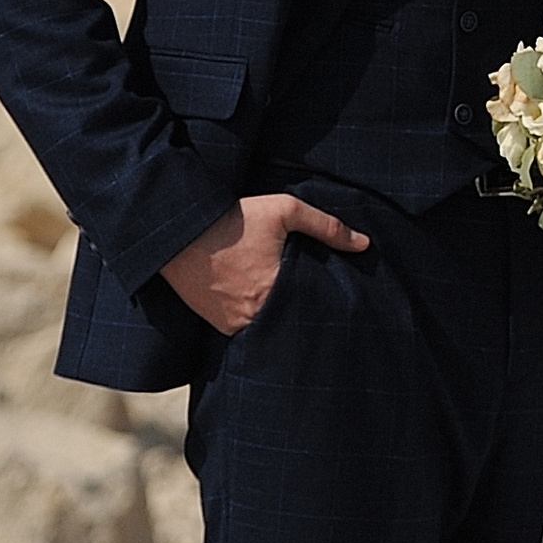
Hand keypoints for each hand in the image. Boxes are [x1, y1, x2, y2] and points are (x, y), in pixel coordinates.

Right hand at [161, 193, 367, 334]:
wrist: (178, 231)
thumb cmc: (233, 219)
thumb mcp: (284, 211)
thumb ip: (326, 227)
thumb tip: (363, 244)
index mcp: (275, 291)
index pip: (313, 308)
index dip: (325, 304)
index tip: (338, 301)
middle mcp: (254, 315)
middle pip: (292, 322)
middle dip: (304, 315)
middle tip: (314, 304)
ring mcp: (233, 325)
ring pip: (269, 329)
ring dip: (279, 320)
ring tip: (290, 304)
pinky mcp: (217, 326)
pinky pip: (246, 332)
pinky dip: (256, 322)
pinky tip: (262, 305)